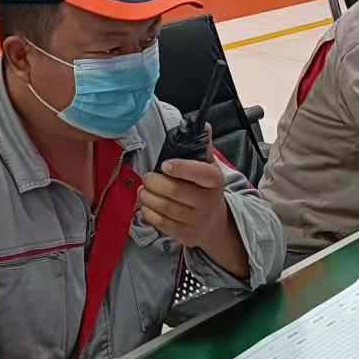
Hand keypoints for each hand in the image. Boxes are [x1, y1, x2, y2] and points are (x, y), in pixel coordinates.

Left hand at [139, 127, 248, 278]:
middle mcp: (207, 201)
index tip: (164, 164)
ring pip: (165, 207)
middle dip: (154, 182)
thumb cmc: (207, 189)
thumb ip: (203, 146)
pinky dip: (148, 211)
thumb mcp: (209, 168)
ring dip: (147, 196)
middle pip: (175, 191)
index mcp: (214, 180)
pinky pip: (160, 223)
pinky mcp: (184, 234)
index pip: (199, 173)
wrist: (215, 224)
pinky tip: (145, 203)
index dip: (181, 167)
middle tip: (147, 177)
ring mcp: (196, 220)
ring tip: (143, 189)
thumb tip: (204, 124)